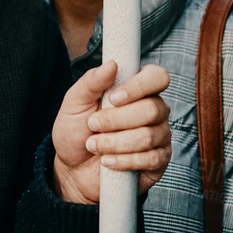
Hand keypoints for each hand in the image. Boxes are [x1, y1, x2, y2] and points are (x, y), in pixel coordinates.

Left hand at [50, 60, 171, 204]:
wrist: (73, 168)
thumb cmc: (76, 130)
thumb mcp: (75, 103)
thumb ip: (91, 82)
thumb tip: (112, 64)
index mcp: (137, 89)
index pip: (156, 77)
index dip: (138, 86)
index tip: (113, 98)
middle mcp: (154, 109)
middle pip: (152, 109)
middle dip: (117, 120)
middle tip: (93, 124)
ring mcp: (159, 136)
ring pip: (149, 136)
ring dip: (115, 142)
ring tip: (94, 145)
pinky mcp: (159, 161)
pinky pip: (151, 159)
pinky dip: (124, 160)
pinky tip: (107, 161)